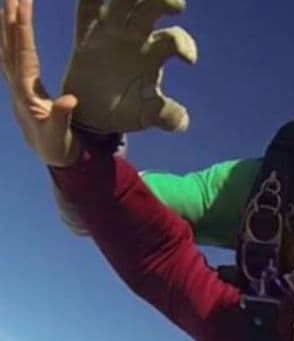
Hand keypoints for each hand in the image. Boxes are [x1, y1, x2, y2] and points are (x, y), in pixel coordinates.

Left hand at [1, 0, 80, 165]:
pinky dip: (9, 37)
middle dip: (11, 17)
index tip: (23, 5)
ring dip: (7, 23)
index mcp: (25, 91)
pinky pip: (10, 54)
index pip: (23, 52)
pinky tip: (10, 27)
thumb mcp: (60, 134)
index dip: (23, 28)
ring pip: (6, 47)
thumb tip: (70, 100)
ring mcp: (16, 84)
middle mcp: (16, 84)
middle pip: (10, 43)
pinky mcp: (20, 85)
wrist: (49, 156)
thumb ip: (62, 116)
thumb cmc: (56, 145)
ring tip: (10, 2)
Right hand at [62, 0, 196, 133]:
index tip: (189, 61)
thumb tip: (182, 120)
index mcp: (154, 54)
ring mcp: (110, 31)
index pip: (173, 39)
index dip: (183, 44)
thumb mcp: (146, 116)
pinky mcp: (86, 32)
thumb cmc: (126, 110)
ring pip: (121, 1)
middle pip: (151, 8)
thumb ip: (165, 116)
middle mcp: (135, 36)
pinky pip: (87, 7)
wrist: (94, 113)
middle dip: (162, 0)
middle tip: (177, 4)